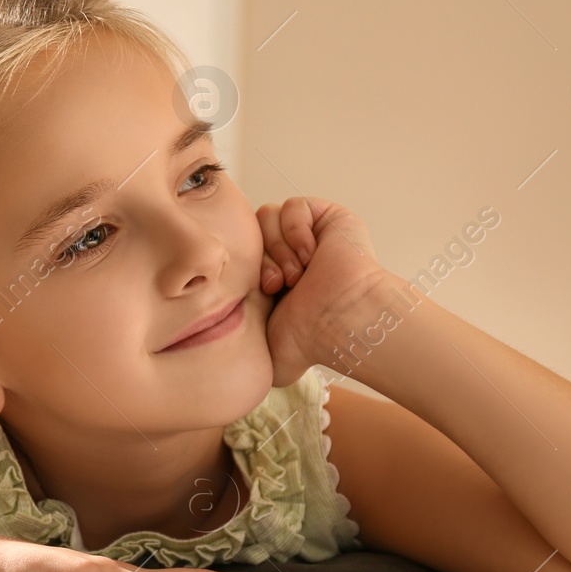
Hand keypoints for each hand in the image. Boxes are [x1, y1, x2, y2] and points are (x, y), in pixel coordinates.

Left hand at [257, 197, 390, 384]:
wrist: (339, 324)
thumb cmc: (310, 342)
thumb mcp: (266, 350)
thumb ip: (245, 351)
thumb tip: (231, 365)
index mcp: (272, 276)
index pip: (240, 253)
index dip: (246, 268)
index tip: (264, 292)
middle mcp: (289, 253)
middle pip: (251, 232)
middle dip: (262, 258)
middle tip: (278, 284)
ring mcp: (308, 234)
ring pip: (268, 217)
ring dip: (279, 247)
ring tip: (297, 273)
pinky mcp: (327, 217)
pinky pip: (293, 206)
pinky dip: (295, 230)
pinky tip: (310, 255)